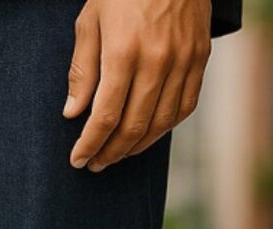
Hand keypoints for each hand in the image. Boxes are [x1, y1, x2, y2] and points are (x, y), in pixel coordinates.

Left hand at [64, 0, 211, 170]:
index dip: (89, 144)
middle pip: (132, 127)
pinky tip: (147, 134)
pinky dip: (164, 128)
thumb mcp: (91, 21)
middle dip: (109, 153)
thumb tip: (73, 114)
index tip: (77, 160)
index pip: (105, 116)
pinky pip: (185, 107)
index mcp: (124, 52)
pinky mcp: (200, 58)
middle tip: (94, 164)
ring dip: (136, 147)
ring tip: (117, 155)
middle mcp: (157, 61)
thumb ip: (82, 70)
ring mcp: (183, 61)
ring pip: (160, 124)